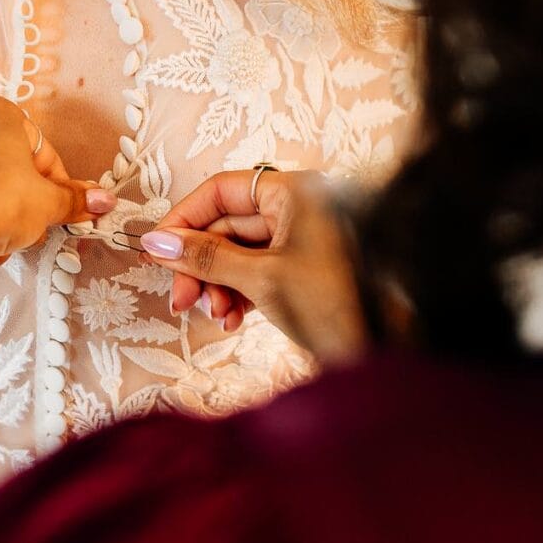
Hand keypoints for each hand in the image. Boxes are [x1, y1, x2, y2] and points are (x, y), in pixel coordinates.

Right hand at [140, 169, 368, 365]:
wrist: (386, 352)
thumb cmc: (336, 305)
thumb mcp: (262, 279)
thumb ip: (207, 257)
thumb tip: (157, 242)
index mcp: (295, 192)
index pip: (222, 190)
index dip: (184, 218)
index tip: (155, 249)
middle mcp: (299, 208)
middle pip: (227, 225)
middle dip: (200, 264)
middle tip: (180, 300)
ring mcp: (302, 239)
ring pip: (239, 253)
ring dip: (218, 284)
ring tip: (217, 316)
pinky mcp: (302, 270)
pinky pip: (257, 272)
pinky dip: (239, 293)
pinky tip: (232, 320)